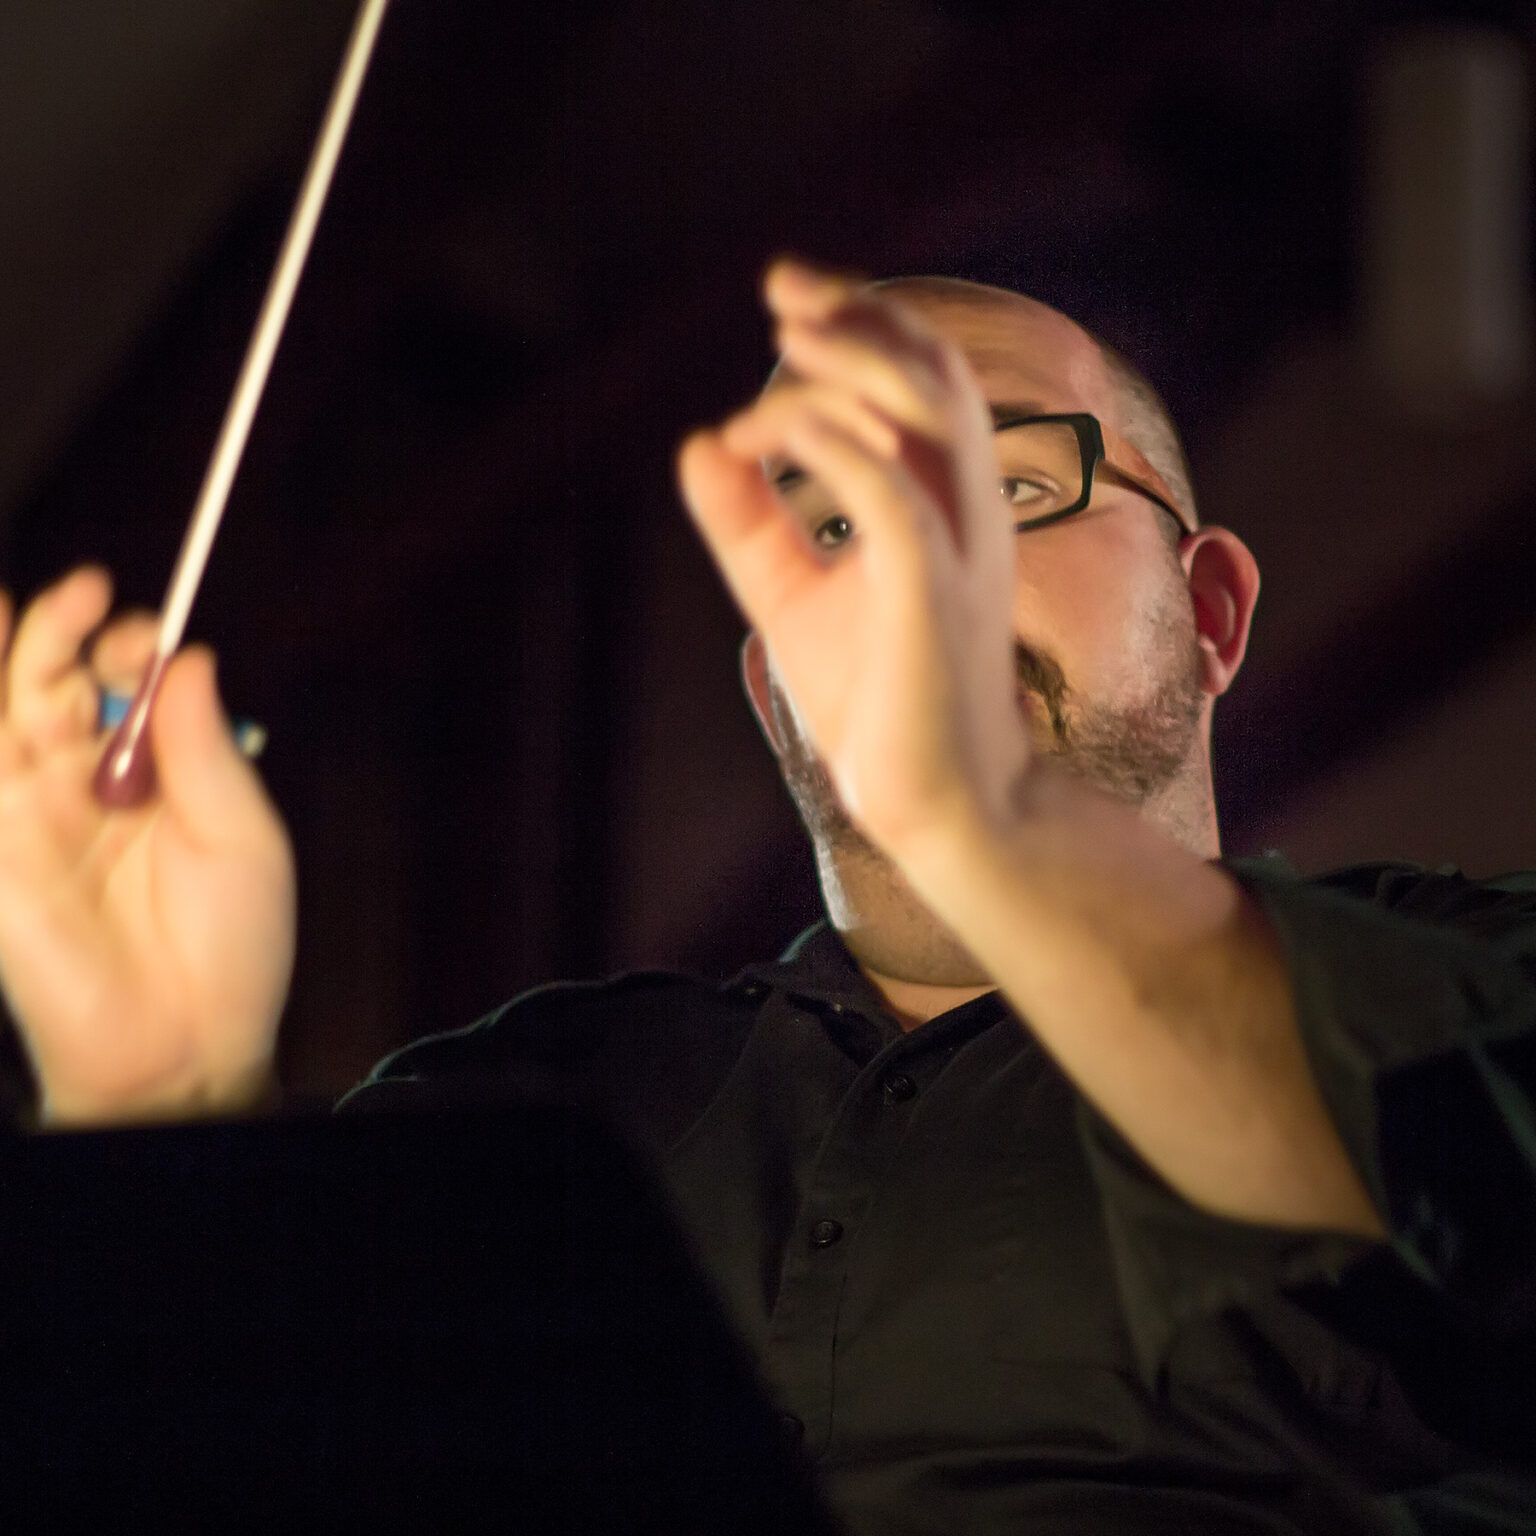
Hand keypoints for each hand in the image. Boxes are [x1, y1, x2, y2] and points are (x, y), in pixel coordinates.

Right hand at [0, 567, 294, 1123]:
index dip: (137, 648)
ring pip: (5, 707)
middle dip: (71, 630)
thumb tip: (191, 657)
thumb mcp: (242, 836)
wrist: (186, 1044)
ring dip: (16, 646)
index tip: (151, 639)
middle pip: (62, 680)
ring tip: (40, 603)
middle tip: (90, 601)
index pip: (134, 685)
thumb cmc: (232, 948)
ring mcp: (32, 811)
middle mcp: (91, 783)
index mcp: (161, 776)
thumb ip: (206, 749)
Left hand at [678, 260, 1028, 855]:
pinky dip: (834, 446)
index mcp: (943, 502)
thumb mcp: (792, 597)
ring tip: (783, 338)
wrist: (935, 803)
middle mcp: (966, 510)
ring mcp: (958, 549)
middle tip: (779, 289)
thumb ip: (749, 524)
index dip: (861, 324)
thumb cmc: (878, 700)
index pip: (920, 382)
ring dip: (855, 363)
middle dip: (861, 315)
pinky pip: (894, 495)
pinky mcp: (933, 596)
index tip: (784, 299)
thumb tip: (695, 443)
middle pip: (935, 373)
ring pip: (931, 413)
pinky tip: (770, 429)